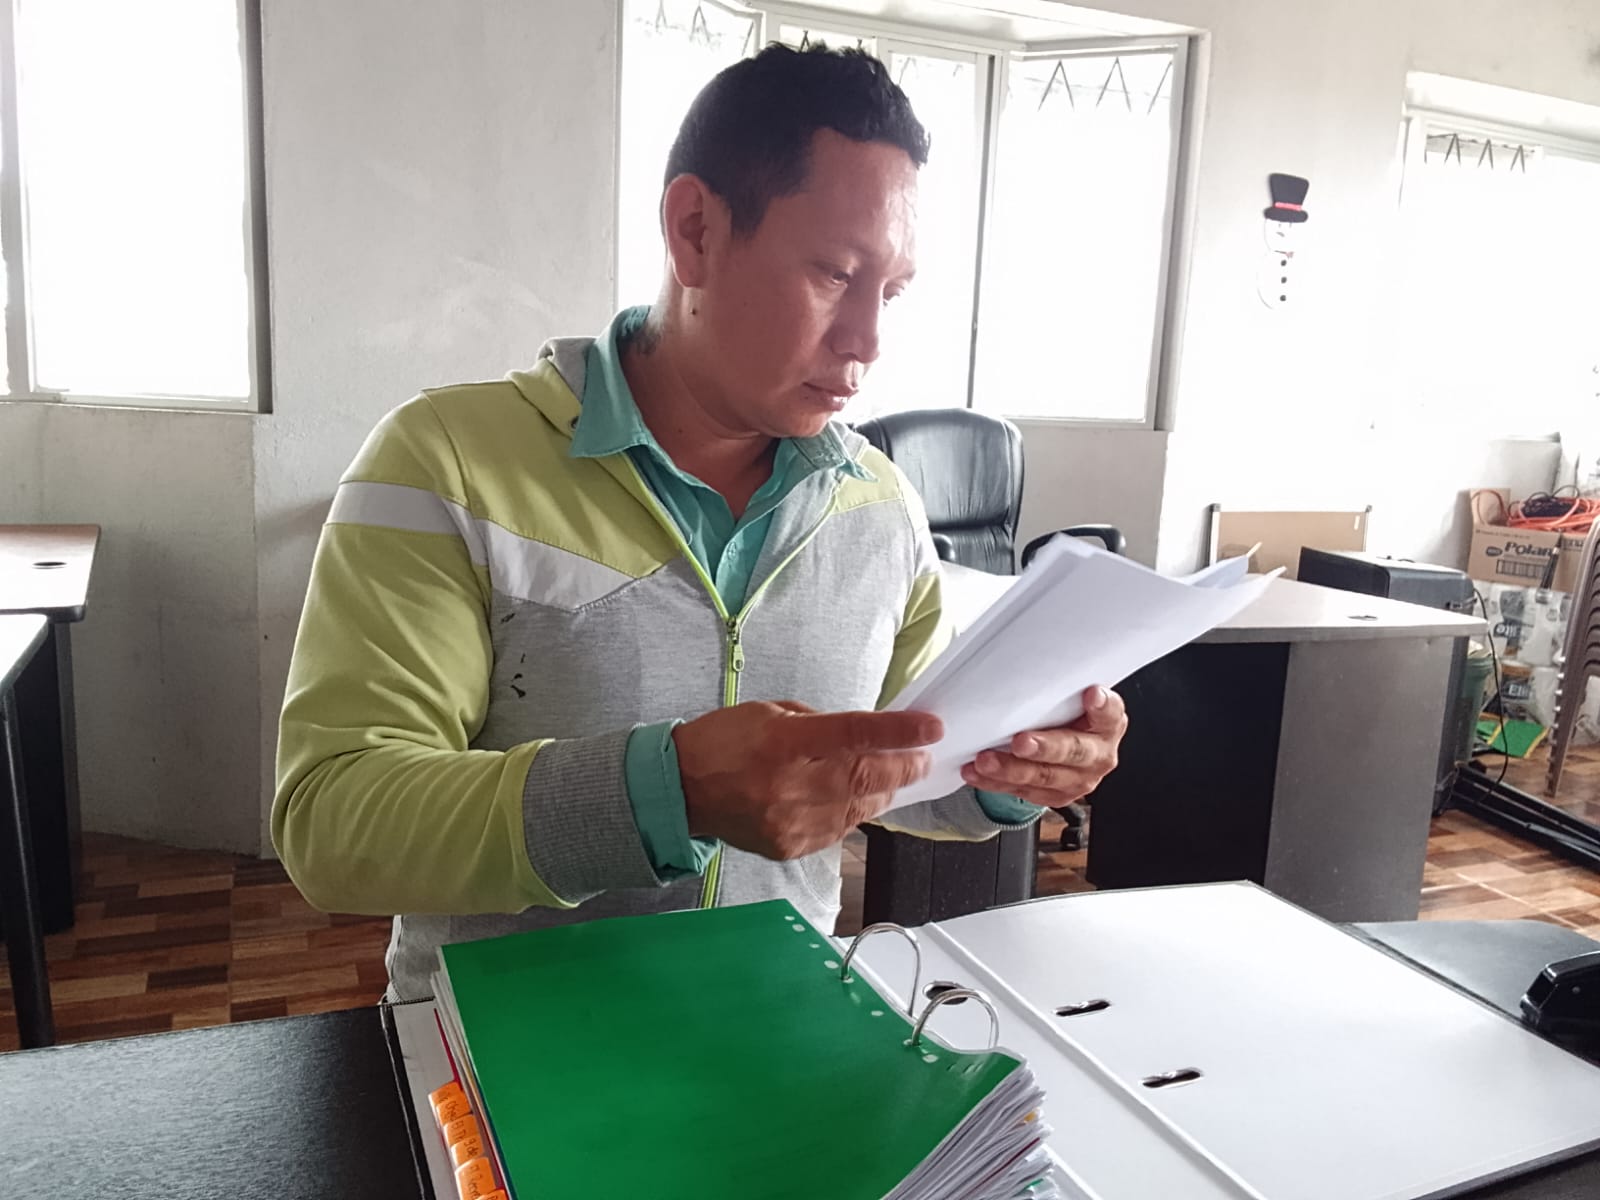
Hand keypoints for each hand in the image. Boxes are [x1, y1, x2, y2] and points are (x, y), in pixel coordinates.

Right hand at [674, 701, 940, 860]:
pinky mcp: (790, 847)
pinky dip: (855, 812)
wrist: (680, 790)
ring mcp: (791, 822)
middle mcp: (791, 785)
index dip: (898, 732)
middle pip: (867, 777)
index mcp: (784, 744)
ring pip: (860, 808)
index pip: (855, 735)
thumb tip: (865, 734)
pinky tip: (859, 798)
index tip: (931, 728)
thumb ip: (820, 725)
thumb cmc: (724, 742)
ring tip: (896, 776)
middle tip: (923, 757)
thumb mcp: (770, 713)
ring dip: (884, 791)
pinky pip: (839, 830)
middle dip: (904, 766)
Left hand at [959, 686, 1126, 807]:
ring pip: (1044, 777)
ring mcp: (1078, 779)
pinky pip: (1023, 792)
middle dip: (1044, 748)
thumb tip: (1025, 662)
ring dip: (1010, 769)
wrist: (1064, 748)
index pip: (1111, 713)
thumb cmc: (1066, 715)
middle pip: (1073, 751)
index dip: (1103, 706)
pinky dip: (995, 783)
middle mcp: (1098, 754)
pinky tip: (977, 773)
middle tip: (1020, 741)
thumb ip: (1060, 687)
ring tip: (985, 760)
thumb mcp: (1070, 697)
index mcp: (1108, 723)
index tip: (1091, 693)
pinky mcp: (1056, 796)